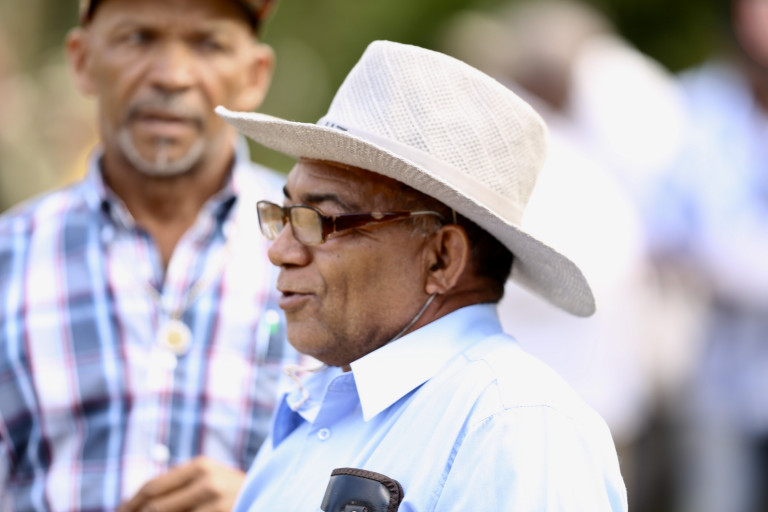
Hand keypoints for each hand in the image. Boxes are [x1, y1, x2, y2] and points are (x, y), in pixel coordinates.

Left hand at [118, 456, 245, 511]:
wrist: (272, 498)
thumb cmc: (232, 493)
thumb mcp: (209, 480)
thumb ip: (179, 486)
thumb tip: (132, 505)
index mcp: (201, 467)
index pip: (151, 488)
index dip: (128, 505)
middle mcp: (208, 483)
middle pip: (154, 507)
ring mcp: (216, 505)